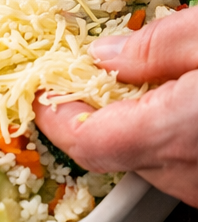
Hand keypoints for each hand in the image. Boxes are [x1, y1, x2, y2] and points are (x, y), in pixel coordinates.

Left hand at [33, 8, 197, 205]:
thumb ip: (154, 47)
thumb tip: (105, 55)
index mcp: (173, 133)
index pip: (84, 141)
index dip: (52, 115)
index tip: (38, 86)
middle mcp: (188, 174)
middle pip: (111, 152)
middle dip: (89, 113)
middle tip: (79, 75)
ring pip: (147, 162)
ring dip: (131, 126)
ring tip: (136, 82)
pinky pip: (178, 166)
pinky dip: (165, 137)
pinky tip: (177, 103)